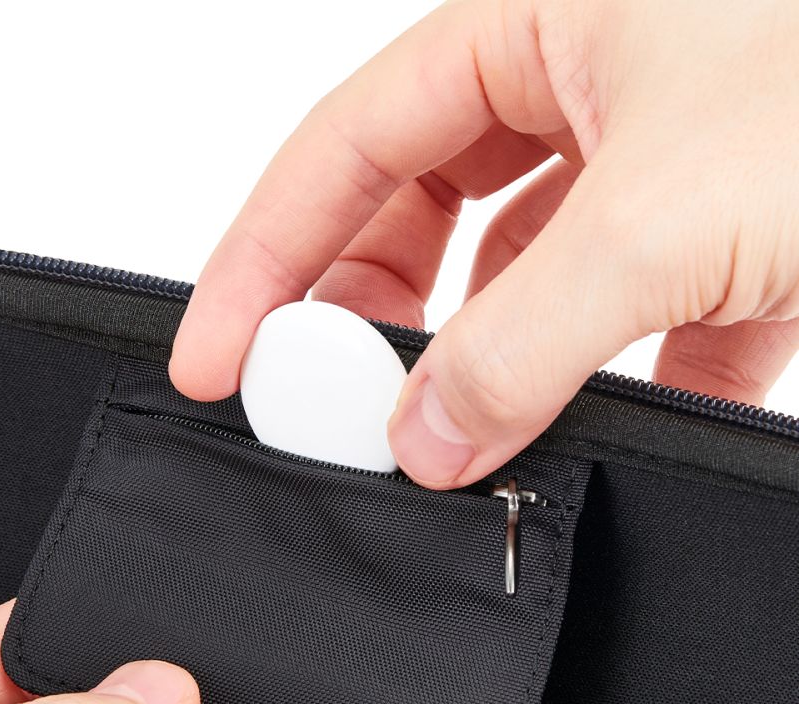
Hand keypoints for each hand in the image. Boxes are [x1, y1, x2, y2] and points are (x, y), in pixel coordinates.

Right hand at [170, 0, 798, 488]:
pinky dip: (592, 381)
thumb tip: (424, 441)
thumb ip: (522, 342)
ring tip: (435, 438)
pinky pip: (614, 312)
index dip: (261, 260)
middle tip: (320, 411)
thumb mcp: (667, 215)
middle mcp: (575, 77)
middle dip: (360, 316)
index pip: (341, 151)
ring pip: (508, 270)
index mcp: (532, 21)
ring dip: (474, 358)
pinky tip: (581, 437)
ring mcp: (645, 157)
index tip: (211, 359)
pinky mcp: (712, 232)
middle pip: (410, 210)